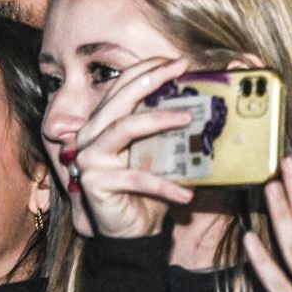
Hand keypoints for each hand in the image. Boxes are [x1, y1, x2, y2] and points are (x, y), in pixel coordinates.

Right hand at [69, 55, 195, 238]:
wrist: (132, 231)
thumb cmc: (147, 190)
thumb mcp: (160, 154)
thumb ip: (167, 129)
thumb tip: (202, 103)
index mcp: (103, 122)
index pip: (122, 86)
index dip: (148, 69)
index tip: (178, 61)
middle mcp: (90, 135)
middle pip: (120, 98)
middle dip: (152, 78)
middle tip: (180, 69)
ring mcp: (89, 157)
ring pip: (124, 127)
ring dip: (159, 120)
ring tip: (189, 119)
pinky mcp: (95, 183)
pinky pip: (137, 178)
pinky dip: (165, 185)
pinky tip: (187, 193)